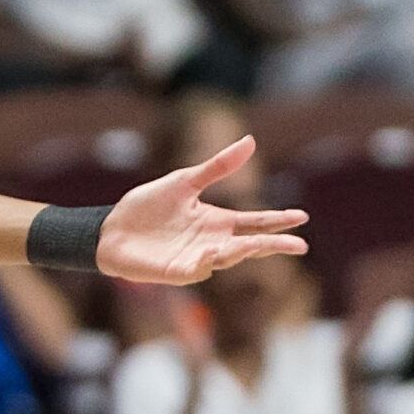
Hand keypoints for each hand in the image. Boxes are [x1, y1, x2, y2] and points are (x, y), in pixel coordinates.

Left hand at [97, 136, 308, 284]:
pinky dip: (208, 261)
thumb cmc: (147, 207)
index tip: (302, 216)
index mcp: (217, 221)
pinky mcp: (177, 272)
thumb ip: (217, 167)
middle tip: (300, 245)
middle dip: (274, 245)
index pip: (255, 222)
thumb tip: (250, 140)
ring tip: (260, 243)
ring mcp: (197, 259)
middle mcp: (213, 242)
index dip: (278, 220)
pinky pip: (198, 269)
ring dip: (244, 252)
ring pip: (229, 258)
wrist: (111, 229)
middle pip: (251, 245)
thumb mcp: (185, 181)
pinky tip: (216, 252)